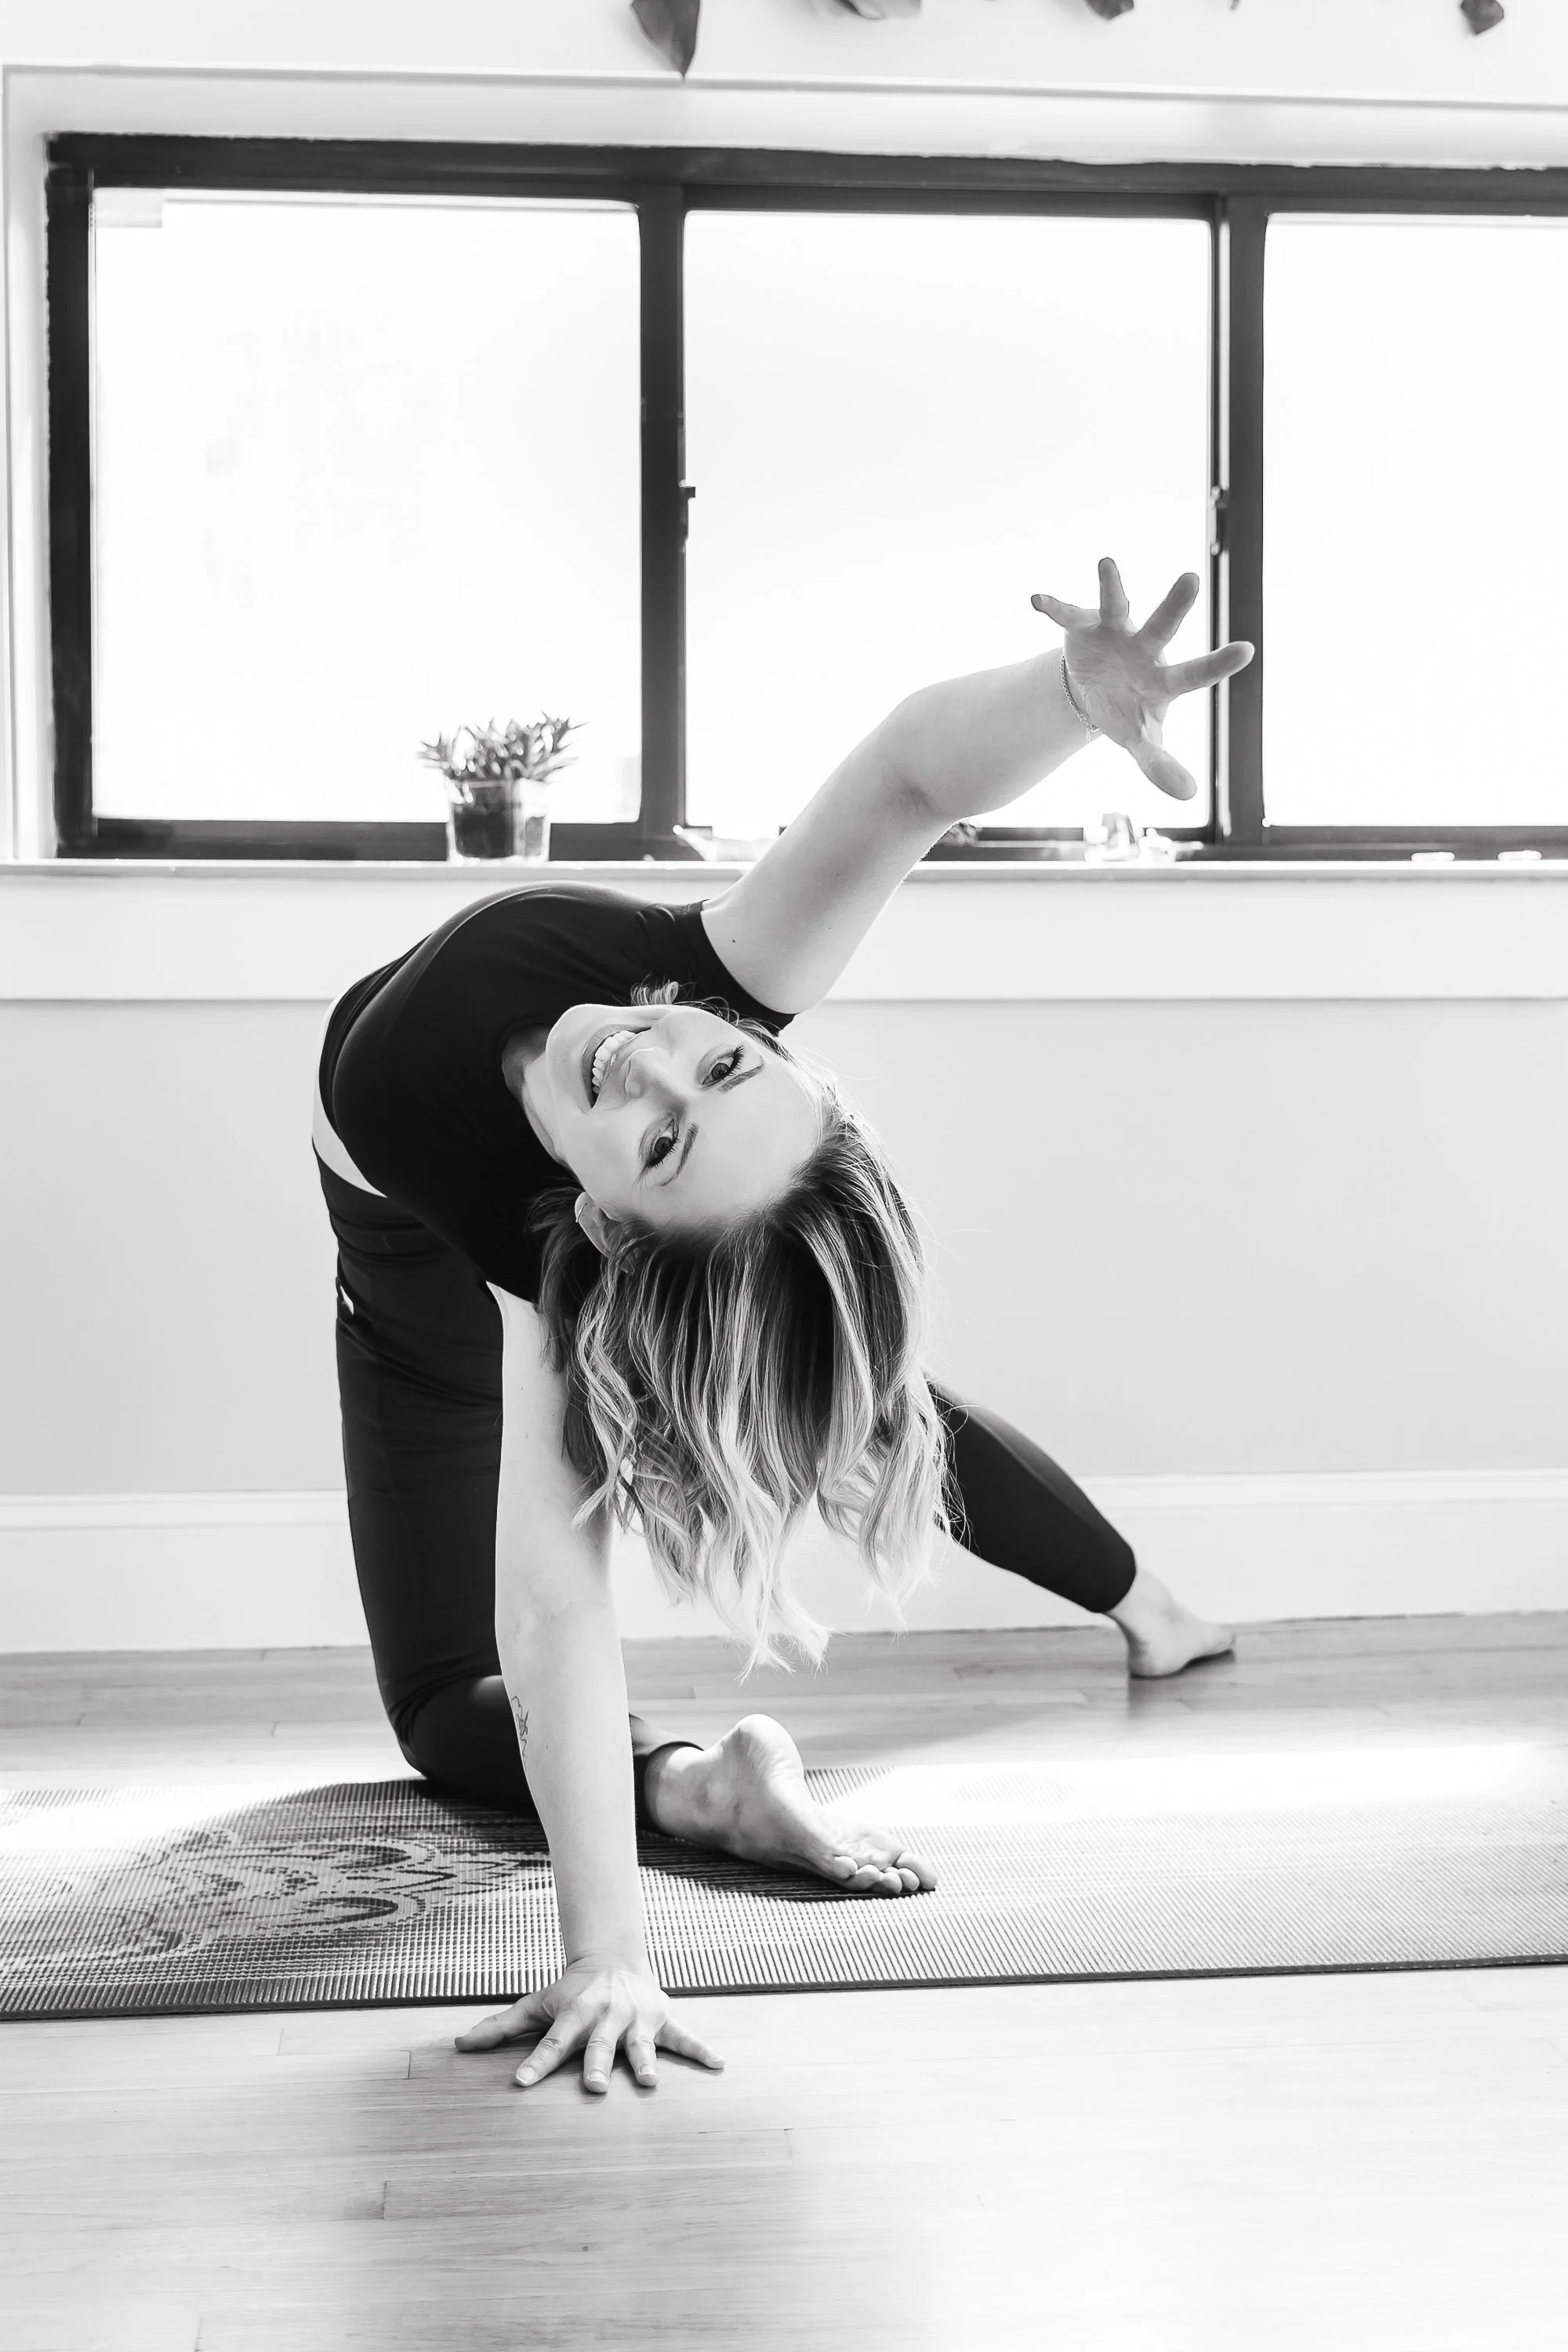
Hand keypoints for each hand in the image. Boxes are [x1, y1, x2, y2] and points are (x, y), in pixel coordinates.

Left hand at [454, 1955, 724, 2095]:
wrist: (612, 1957)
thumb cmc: (569, 1992)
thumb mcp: (535, 2005)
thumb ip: (500, 2027)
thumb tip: (458, 2045)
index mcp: (574, 2016)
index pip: (551, 2044)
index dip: (535, 2063)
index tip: (520, 2083)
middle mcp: (606, 2018)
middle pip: (598, 2046)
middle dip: (597, 2065)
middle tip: (595, 2087)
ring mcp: (637, 2019)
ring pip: (641, 2044)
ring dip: (644, 2062)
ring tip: (649, 2083)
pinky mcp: (663, 2019)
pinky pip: (684, 2036)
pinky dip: (702, 2050)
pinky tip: (719, 2065)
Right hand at [1032, 559, 1252, 802]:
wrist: (1096, 687)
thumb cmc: (1128, 710)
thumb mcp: (1140, 740)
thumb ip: (1159, 764)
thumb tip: (1189, 794)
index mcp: (1163, 678)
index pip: (1193, 675)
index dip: (1217, 665)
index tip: (1247, 649)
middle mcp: (1144, 647)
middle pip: (1162, 627)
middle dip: (1174, 605)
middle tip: (1191, 578)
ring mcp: (1114, 632)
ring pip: (1117, 606)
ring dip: (1112, 586)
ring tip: (1106, 563)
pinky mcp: (1083, 625)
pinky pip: (1066, 614)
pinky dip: (1052, 607)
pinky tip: (1035, 600)